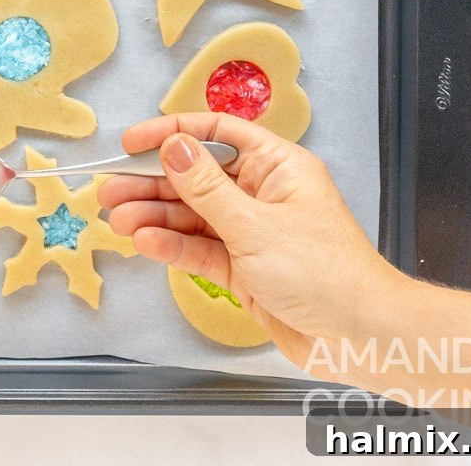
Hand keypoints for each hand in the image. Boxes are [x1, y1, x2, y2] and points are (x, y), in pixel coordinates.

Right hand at [99, 112, 407, 373]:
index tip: (133, 141)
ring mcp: (252, 232)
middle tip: (111, 188)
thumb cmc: (328, 275)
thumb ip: (207, 188)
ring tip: (119, 219)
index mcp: (278, 167)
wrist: (359, 338)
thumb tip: (173, 147)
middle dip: (152, 182)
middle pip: (197, 177)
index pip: (217, 132)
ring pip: (192, 215)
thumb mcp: (256, 225)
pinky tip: (146, 242)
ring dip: (155, 216)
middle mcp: (263, 194)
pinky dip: (172, 245)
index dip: (173, 132)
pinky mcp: (244, 269)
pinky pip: (199, 249)